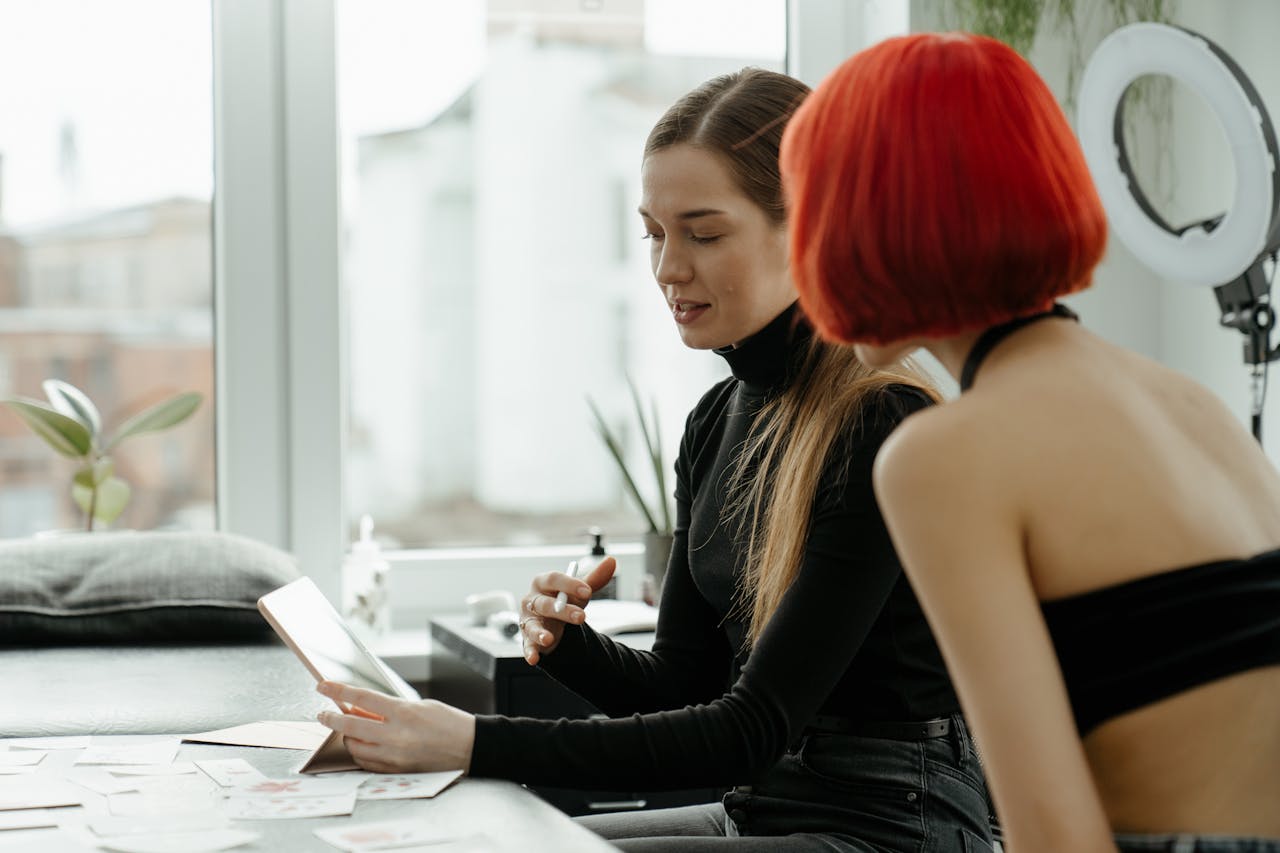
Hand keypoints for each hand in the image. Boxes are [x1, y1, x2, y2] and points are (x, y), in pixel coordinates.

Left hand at [315, 681, 474, 773]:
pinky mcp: (397, 771)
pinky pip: (367, 762)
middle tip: (323, 714)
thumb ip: (391, 708)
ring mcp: (395, 756)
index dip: (338, 691)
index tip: (323, 686)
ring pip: (355, 746)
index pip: (362, 698)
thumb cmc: (450, 722)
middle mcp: (396, 735)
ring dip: (348, 735)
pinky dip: (360, 752)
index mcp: (404, 712)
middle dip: (331, 718)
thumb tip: (363, 707)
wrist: (471, 748)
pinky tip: (361, 744)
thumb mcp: (420, 706)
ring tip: (349, 728)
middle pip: (350, 725)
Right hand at [519, 555, 615, 664]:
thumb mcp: (579, 591)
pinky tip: (534, 659)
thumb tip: (612, 561)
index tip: (588, 591)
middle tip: (582, 617)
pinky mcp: (528, 639)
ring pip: (533, 625)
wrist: (551, 622)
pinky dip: (530, 652)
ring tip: (549, 638)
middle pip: (545, 603)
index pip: (553, 579)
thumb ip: (594, 579)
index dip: (569, 584)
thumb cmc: (563, 601)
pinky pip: (528, 645)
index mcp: (543, 583)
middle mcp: (531, 600)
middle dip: (563, 610)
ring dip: (540, 632)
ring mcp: (528, 620)